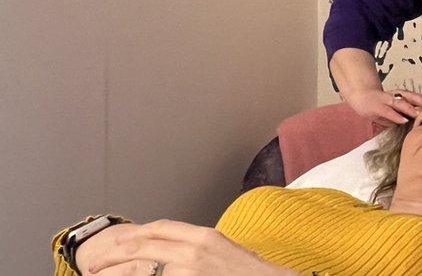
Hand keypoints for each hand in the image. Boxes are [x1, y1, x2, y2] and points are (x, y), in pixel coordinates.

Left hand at [88, 219, 295, 275]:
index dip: (133, 234)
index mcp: (203, 236)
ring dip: (119, 274)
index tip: (115, 242)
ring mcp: (191, 270)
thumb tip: (174, 249)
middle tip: (93, 264)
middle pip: (143, 245)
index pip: (159, 228)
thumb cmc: (251, 273)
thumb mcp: (224, 250)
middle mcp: (195, 249)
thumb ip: (199, 247)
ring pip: (144, 269)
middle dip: (113, 254)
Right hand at [342, 87, 421, 126]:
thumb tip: (415, 122)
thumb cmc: (379, 104)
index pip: (413, 95)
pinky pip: (388, 112)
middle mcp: (393, 95)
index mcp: (398, 95)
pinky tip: (404, 120)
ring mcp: (385, 100)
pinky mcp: (377, 107)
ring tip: (419, 113)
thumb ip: (403, 113)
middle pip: (409, 96)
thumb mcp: (392, 107)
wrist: (360, 96)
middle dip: (420, 101)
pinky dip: (396, 116)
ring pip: (399, 103)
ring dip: (410, 108)